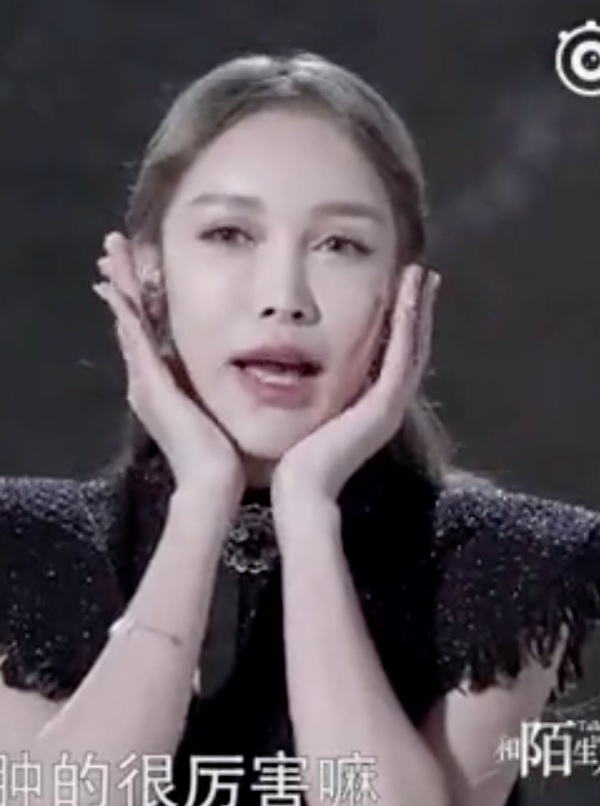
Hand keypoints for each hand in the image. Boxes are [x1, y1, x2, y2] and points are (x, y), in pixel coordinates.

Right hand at [94, 232, 243, 500]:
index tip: (146, 267)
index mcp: (170, 383)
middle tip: (117, 247)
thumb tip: (267, 364)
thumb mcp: (232, 407)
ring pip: (128, 319)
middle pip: (134, 318)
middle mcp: (151, 379)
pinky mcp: (149, 383)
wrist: (217, 481)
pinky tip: (118, 282)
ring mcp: (146, 380)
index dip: (146, 299)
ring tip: (112, 249)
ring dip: (121, 283)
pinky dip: (124, 308)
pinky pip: (134, 336)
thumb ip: (241, 384)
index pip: (153, 331)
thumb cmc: (232, 450)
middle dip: (127, 282)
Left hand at [272, 264, 439, 505]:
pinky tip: (410, 294)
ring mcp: (389, 405)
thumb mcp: (295, 403)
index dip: (395, 319)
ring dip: (419, 309)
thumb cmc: (286, 449)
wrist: (295, 487)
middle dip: (415, 308)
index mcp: (364, 403)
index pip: (388, 353)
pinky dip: (409, 324)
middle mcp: (383, 403)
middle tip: (420, 272)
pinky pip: (403, 357)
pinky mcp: (386, 406)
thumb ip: (296, 378)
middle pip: (409, 346)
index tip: (395, 285)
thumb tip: (270, 351)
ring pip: (413, 347)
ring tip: (421, 274)